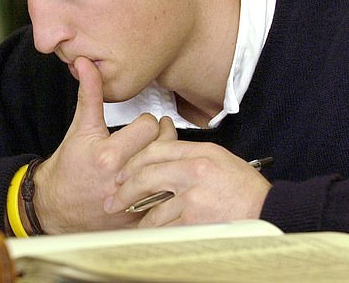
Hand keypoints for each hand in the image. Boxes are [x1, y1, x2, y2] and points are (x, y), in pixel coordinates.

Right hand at [32, 57, 175, 232]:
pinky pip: (166, 198)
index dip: (148, 122)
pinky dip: (167, 186)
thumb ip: (88, 94)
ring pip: (169, 172)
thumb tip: (86, 63)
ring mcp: (131, 200)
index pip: (149, 127)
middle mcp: (122, 178)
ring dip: (168, 161)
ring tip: (161, 153)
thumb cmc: (69, 167)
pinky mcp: (137, 217)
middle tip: (157, 135)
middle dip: (162, 138)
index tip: (143, 125)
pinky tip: (161, 179)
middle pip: (164, 148)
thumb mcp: (79, 128)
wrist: (55, 206)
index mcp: (108, 154)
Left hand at [104, 139, 271, 226]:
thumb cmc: (247, 189)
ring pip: (153, 208)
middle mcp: (194, 171)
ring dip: (140, 218)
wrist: (272, 212)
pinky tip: (152, 234)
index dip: (132, 163)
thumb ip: (189, 156)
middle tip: (112, 200)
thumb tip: (159, 159)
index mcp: (200, 152)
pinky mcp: (195, 220)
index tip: (122, 175)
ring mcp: (194, 197)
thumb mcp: (220, 159)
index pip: (155, 150)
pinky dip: (156, 232)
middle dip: (124, 191)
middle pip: (145, 177)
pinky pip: (165, 227)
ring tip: (135, 222)